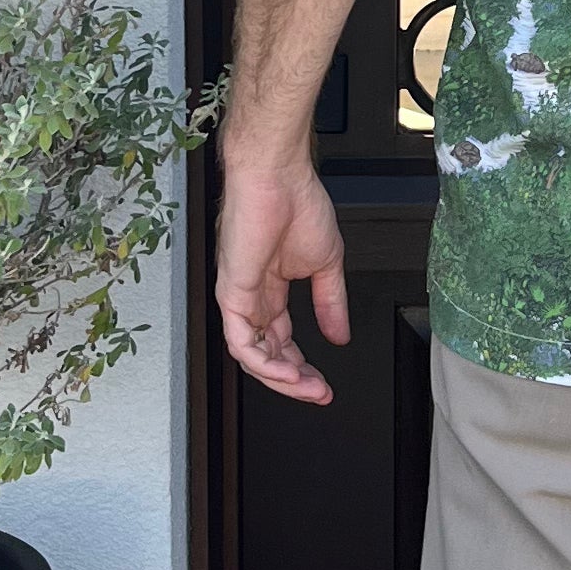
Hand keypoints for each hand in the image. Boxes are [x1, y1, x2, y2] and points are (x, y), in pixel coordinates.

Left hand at [215, 148, 351, 404]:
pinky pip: (241, 342)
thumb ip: (330, 303)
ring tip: (309, 388)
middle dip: (295, 381)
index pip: (281, 343)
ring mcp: (239, 298)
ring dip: (281, 379)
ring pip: (251, 357)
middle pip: (266, 356)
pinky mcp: (230, 293)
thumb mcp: (326, 264)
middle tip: (319, 393)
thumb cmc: (297, 203)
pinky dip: (265, 364)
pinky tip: (289, 373)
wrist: (279, 176)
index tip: (323, 384)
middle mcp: (252, 298)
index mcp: (271, 290)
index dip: (302, 368)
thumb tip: (340, 335)